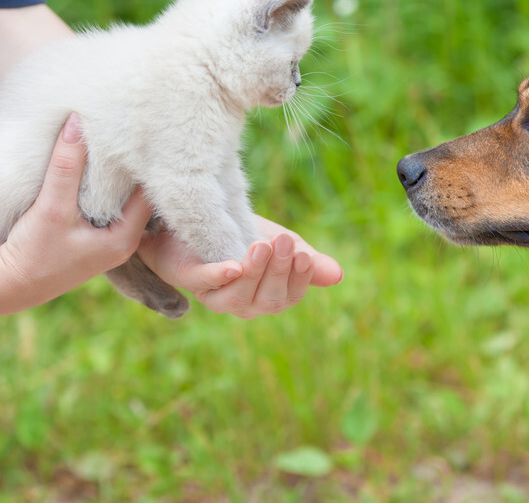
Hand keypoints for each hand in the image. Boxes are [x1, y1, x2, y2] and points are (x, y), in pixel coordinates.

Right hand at [0, 114, 153, 306]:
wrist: (4, 285)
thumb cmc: (31, 252)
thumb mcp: (52, 206)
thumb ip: (66, 165)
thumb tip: (77, 122)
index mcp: (125, 239)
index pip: (148, 192)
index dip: (144, 164)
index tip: (143, 135)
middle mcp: (123, 242)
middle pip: (138, 195)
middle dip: (133, 168)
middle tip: (134, 133)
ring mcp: (108, 242)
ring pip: (122, 201)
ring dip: (118, 178)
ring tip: (120, 144)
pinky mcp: (91, 239)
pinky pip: (107, 207)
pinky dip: (105, 189)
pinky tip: (100, 167)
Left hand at [138, 218, 341, 319]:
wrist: (194, 225)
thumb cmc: (242, 238)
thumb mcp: (281, 245)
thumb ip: (306, 260)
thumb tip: (339, 275)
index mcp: (269, 296)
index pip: (290, 296)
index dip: (299, 279)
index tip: (303, 255)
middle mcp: (244, 304)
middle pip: (268, 301)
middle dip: (278, 272)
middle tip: (283, 242)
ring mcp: (215, 295)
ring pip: (238, 299)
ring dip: (253, 273)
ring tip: (261, 246)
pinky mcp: (189, 278)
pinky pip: (204, 283)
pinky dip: (219, 277)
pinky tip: (232, 268)